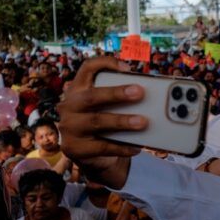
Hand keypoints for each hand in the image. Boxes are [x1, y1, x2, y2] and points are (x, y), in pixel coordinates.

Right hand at [57, 57, 146, 188]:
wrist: (89, 155)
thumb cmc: (103, 125)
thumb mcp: (106, 108)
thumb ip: (119, 100)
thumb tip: (150, 98)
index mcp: (78, 90)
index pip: (87, 69)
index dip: (105, 64)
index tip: (127, 68)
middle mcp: (70, 106)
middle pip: (91, 96)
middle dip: (116, 93)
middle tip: (140, 93)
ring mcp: (69, 127)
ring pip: (96, 121)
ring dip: (122, 121)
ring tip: (142, 122)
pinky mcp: (74, 148)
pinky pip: (102, 146)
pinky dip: (122, 146)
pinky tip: (137, 146)